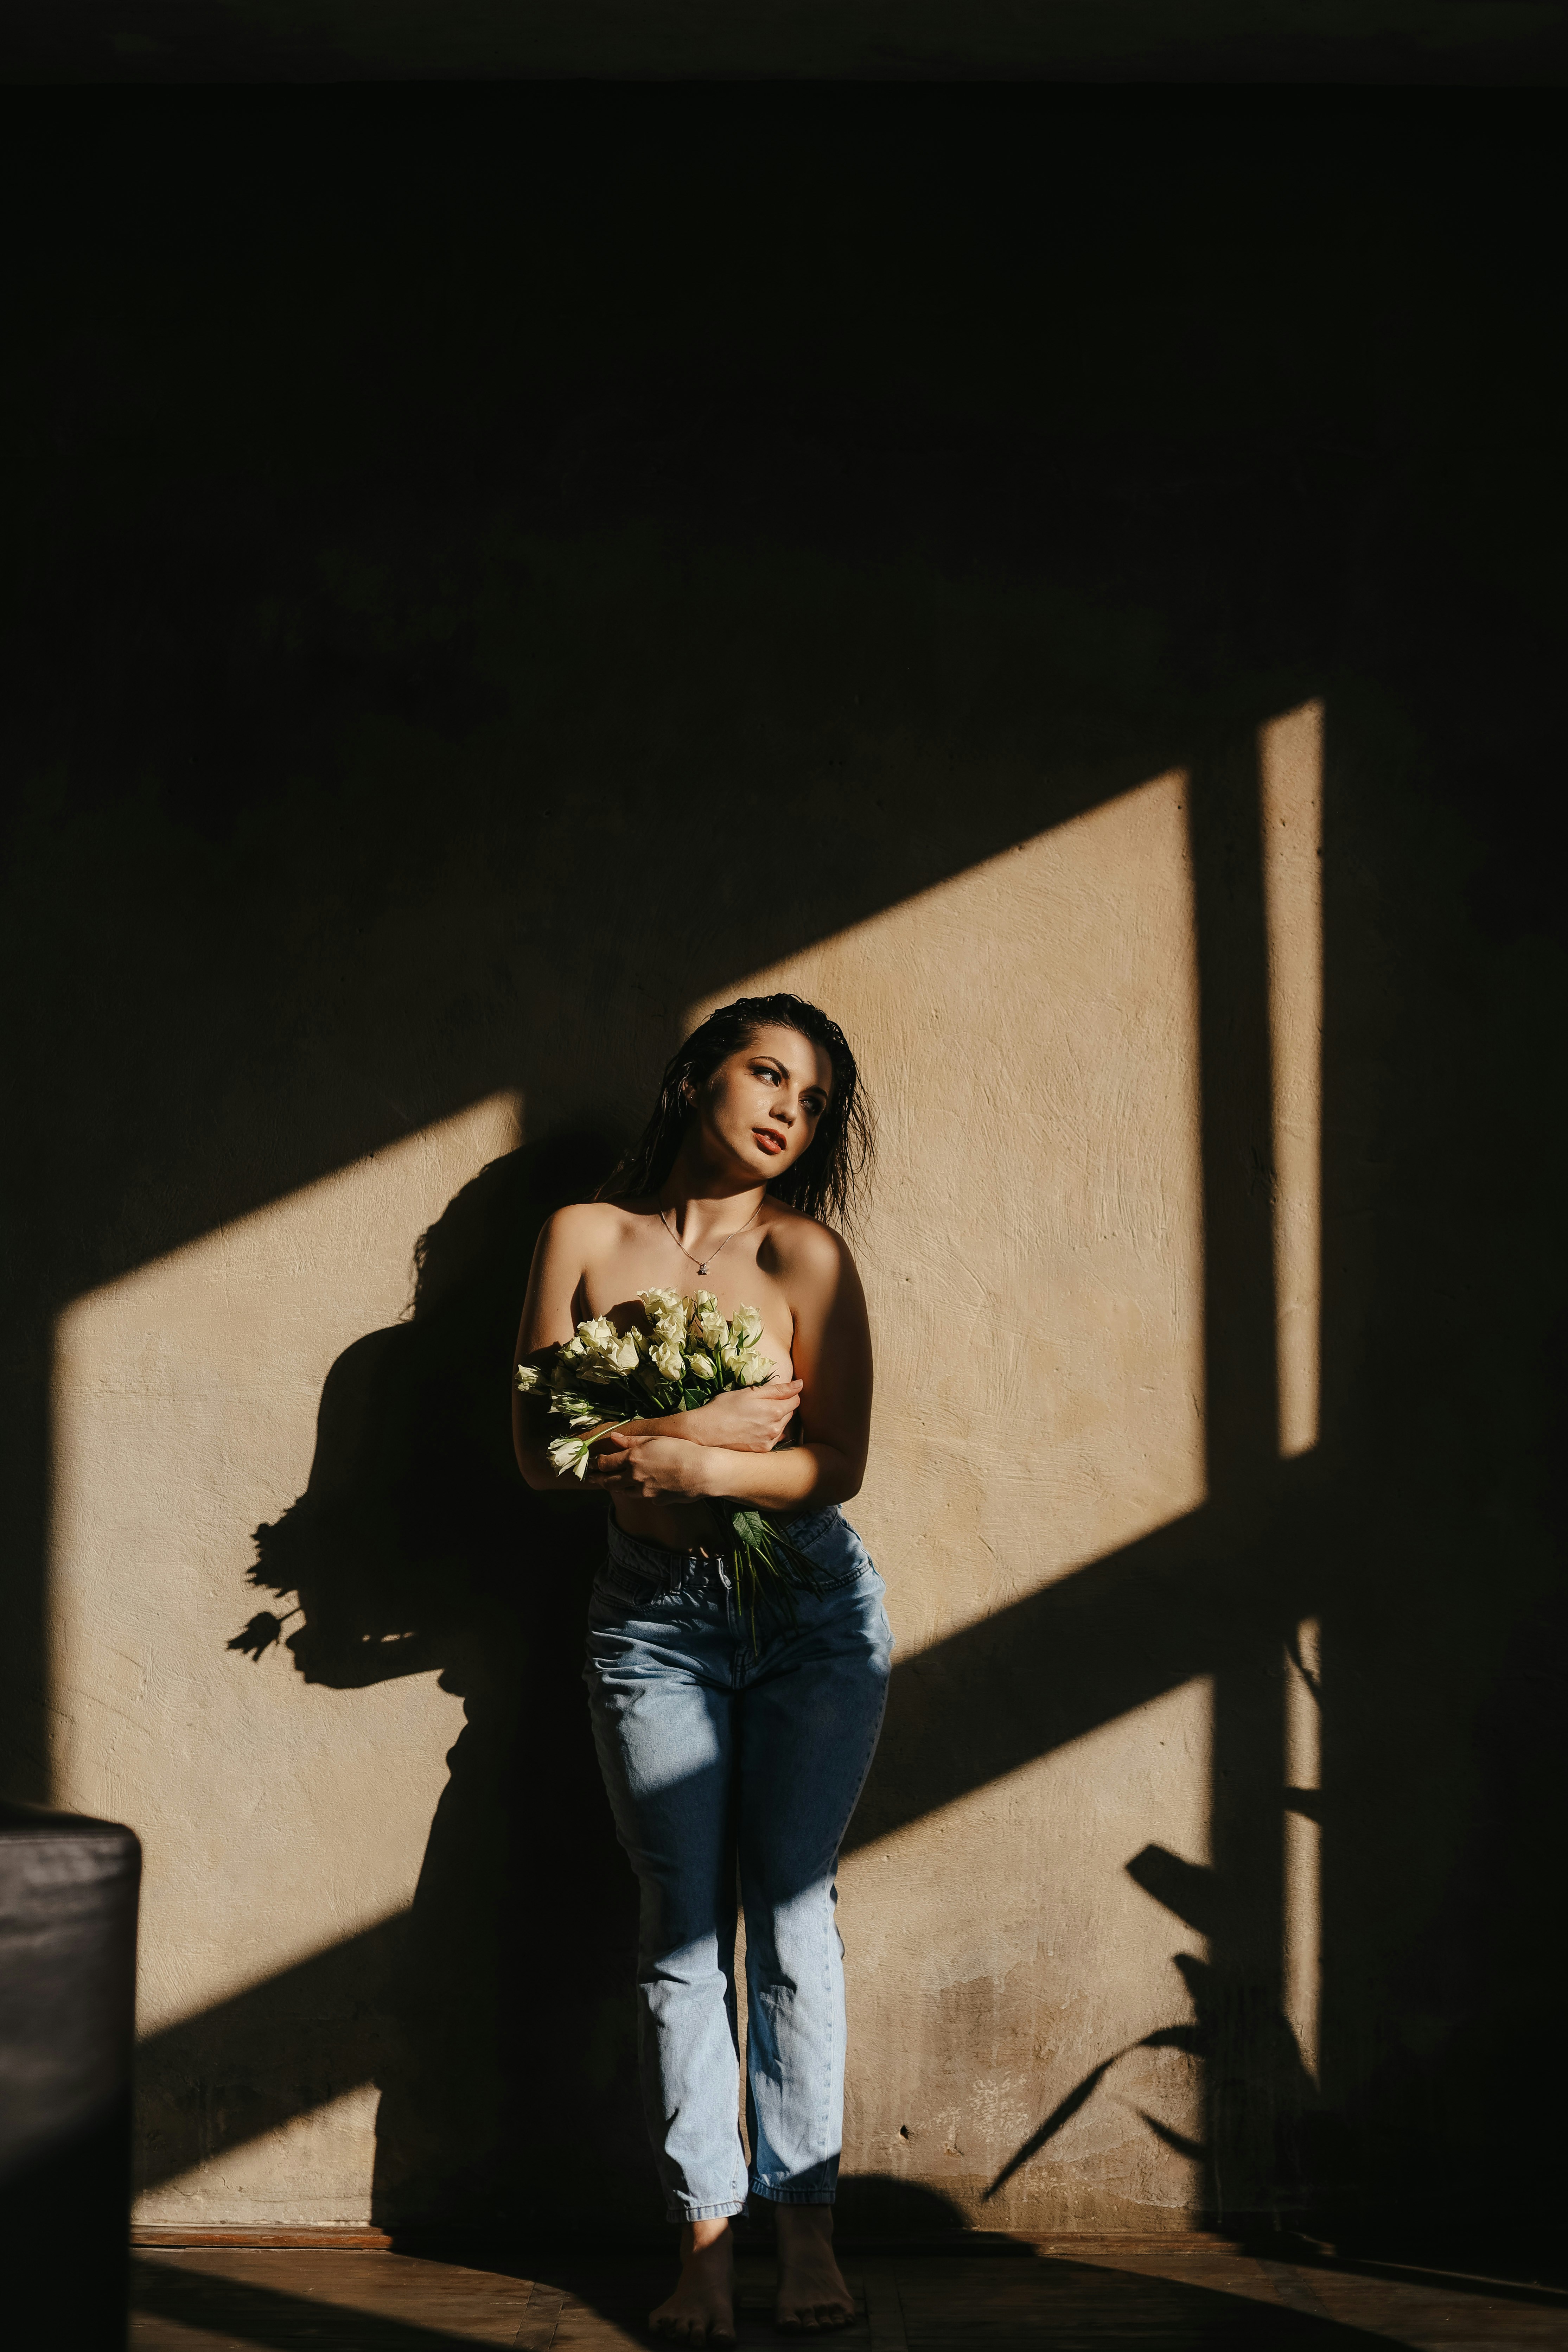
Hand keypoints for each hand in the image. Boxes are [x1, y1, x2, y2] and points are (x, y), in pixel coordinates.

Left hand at [586, 1432, 715, 1500]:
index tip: (594, 1462)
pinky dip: (643, 1492)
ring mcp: (645, 1492)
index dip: (597, 1463)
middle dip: (599, 1480)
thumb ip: (632, 1440)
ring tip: (616, 1483)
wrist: (702, 1471)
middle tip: (592, 1478)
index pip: (605, 1463)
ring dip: (619, 1487)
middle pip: (609, 1482)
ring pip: (625, 1492)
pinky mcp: (657, 1501)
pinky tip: (649, 1486)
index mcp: (633, 1459)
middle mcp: (634, 1477)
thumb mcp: (655, 1439)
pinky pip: (645, 1497)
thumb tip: (613, 1437)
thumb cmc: (681, 1449)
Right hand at [675, 1381, 802, 1453]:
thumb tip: (800, 1384)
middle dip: (781, 1406)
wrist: (706, 1432)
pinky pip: (774, 1438)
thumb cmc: (725, 1407)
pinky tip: (754, 1427)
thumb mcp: (750, 1392)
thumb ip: (778, 1389)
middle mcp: (776, 1428)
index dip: (788, 1393)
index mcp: (774, 1410)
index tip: (776, 1392)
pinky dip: (769, 1431)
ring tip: (755, 1416)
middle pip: (790, 1413)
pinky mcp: (763, 1450)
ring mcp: (770, 1441)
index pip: (795, 1399)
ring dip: (775, 1419)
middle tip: (761, 1403)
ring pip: (782, 1425)